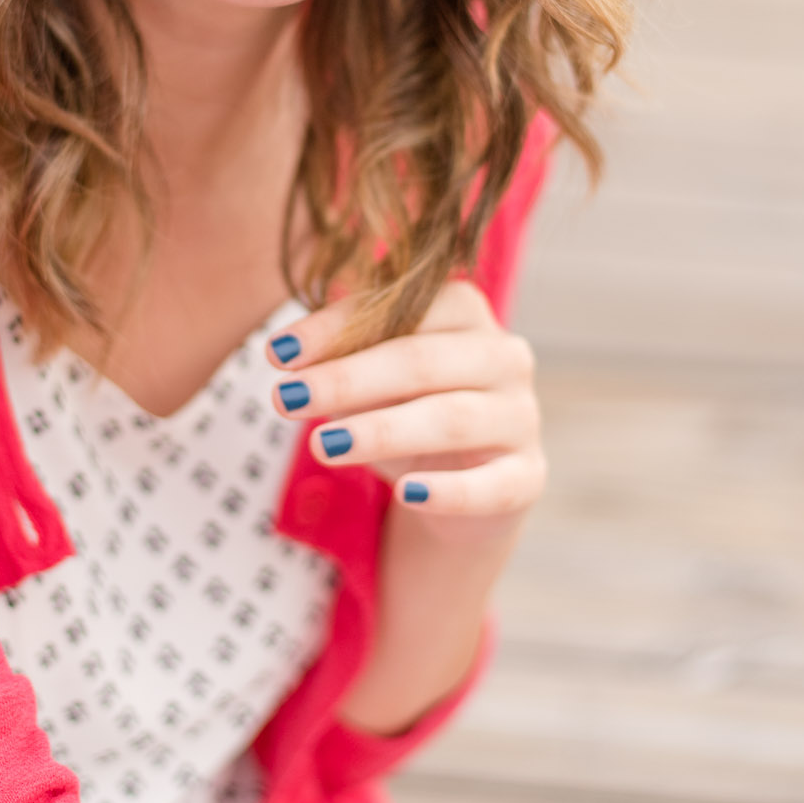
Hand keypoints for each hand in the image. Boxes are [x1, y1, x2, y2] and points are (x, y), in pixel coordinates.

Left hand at [267, 280, 545, 524]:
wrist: (461, 490)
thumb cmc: (407, 411)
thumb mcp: (371, 380)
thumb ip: (342, 357)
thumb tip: (288, 354)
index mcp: (465, 312)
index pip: (400, 308)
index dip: (335, 328)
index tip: (276, 353)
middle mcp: (504, 357)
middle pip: (421, 361)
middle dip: (346, 379)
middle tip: (284, 398)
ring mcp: (521, 417)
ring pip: (451, 419)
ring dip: (382, 431)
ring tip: (322, 444)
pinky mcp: (527, 477)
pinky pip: (491, 485)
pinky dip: (448, 489)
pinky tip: (404, 494)